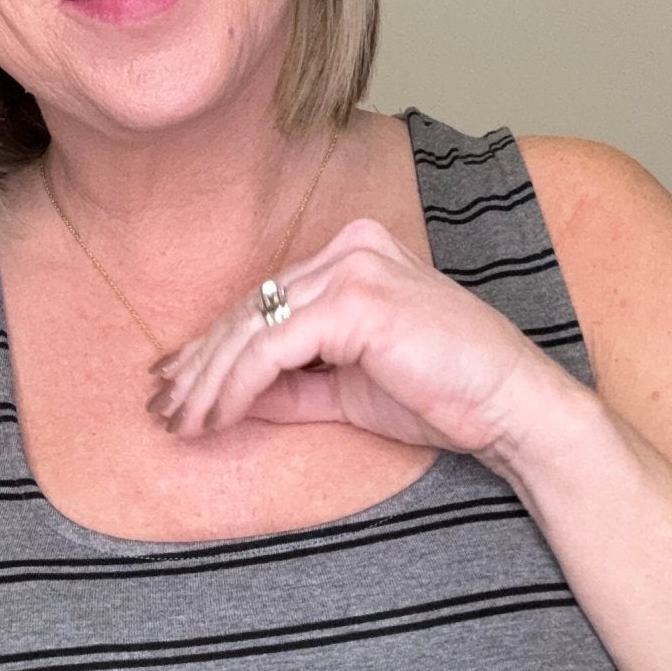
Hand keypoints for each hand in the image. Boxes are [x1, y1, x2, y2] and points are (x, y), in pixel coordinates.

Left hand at [144, 216, 561, 476]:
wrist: (508, 408)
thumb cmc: (442, 396)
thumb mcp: (347, 388)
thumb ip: (292, 385)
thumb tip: (230, 400)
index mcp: (353, 252)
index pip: (265, 300)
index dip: (212, 348)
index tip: (176, 388)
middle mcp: (350, 247)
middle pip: (250, 310)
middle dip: (198, 367)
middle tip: (162, 410)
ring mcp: (354, 267)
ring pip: (252, 328)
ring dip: (208, 383)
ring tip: (181, 423)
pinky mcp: (356, 301)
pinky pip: (272, 349)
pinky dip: (237, 387)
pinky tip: (216, 418)